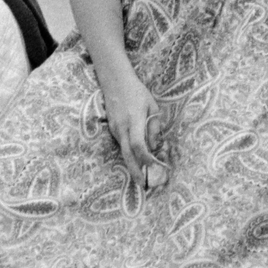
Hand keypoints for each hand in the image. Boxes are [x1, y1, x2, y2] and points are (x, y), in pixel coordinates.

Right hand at [102, 74, 167, 189]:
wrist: (115, 82)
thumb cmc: (137, 93)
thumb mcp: (152, 106)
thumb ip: (154, 126)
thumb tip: (154, 146)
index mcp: (134, 121)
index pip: (138, 144)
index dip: (146, 158)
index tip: (154, 165)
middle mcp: (122, 127)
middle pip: (127, 154)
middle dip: (135, 171)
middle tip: (142, 185)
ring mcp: (115, 129)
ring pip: (124, 151)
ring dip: (132, 164)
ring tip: (141, 176)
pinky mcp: (112, 129)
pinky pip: (122, 144)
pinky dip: (129, 154)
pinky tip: (136, 160)